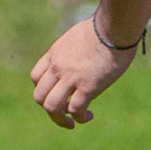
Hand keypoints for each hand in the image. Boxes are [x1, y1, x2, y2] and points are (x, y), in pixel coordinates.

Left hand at [29, 15, 138, 129]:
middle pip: (39, 96)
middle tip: (63, 112)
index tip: (57, 92)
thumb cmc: (104, 27)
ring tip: (71, 123)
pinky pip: (75, 110)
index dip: (44, 89)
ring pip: (52, 107)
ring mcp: (71, 78)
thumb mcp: (77, 35)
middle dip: (49, 108)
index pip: (36, 77)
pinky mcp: (88, 86)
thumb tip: (81, 54)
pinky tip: (88, 116)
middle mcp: (58, 67)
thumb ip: (73, 49)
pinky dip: (80, 118)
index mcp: (54, 54)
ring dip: (59, 119)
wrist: (115, 26)